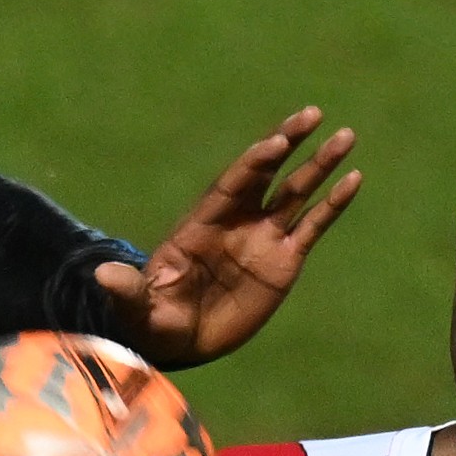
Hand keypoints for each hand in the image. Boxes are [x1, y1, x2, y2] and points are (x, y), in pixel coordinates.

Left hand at [95, 107, 360, 366]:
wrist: (178, 341)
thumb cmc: (152, 319)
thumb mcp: (138, 308)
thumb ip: (127, 290)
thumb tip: (101, 277)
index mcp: (201, 224)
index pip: (231, 185)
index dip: (253, 164)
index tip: (274, 144)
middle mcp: (236, 222)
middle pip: (265, 174)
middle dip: (286, 144)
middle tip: (311, 114)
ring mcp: (263, 238)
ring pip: (296, 193)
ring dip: (319, 165)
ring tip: (345, 135)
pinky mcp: (284, 261)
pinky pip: (313, 226)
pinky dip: (333, 204)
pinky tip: (354, 178)